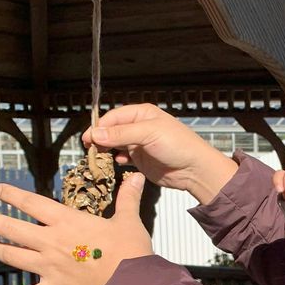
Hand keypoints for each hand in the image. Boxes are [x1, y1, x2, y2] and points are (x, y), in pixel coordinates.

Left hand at [0, 173, 153, 284]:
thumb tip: (137, 177)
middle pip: (11, 229)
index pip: (32, 203)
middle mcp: (50, 242)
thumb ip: (127, 198)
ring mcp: (49, 267)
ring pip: (13, 257)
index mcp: (66, 222)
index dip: (11, 195)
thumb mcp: (129, 220)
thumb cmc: (130, 251)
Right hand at [83, 104, 237, 203]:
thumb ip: (121, 134)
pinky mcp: (141, 159)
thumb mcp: (148, 134)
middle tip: (90, 148)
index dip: (100, 127)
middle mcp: (139, 127)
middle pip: (112, 130)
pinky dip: (117, 159)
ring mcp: (140, 144)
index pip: (113, 117)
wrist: (195, 169)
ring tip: (100, 155)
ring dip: (107, 149)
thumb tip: (96, 133)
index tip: (89, 137)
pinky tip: (117, 161)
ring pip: (115, 144)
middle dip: (101, 138)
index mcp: (142, 114)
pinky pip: (122, 157)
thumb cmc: (179, 145)